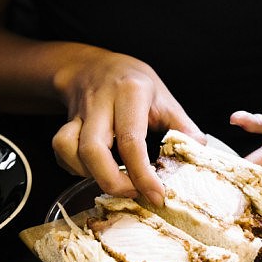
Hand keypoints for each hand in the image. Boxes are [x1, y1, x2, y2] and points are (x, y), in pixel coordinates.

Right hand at [51, 47, 205, 205]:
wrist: (93, 66)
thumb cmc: (133, 84)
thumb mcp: (163, 97)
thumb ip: (182, 125)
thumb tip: (200, 150)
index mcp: (130, 93)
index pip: (131, 140)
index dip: (142, 174)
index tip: (156, 195)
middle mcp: (100, 103)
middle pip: (92, 149)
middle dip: (111, 181)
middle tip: (132, 194)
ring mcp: (78, 113)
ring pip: (67, 148)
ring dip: (89, 174)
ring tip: (113, 179)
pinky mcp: (64, 123)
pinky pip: (60, 151)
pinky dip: (73, 168)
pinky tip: (93, 170)